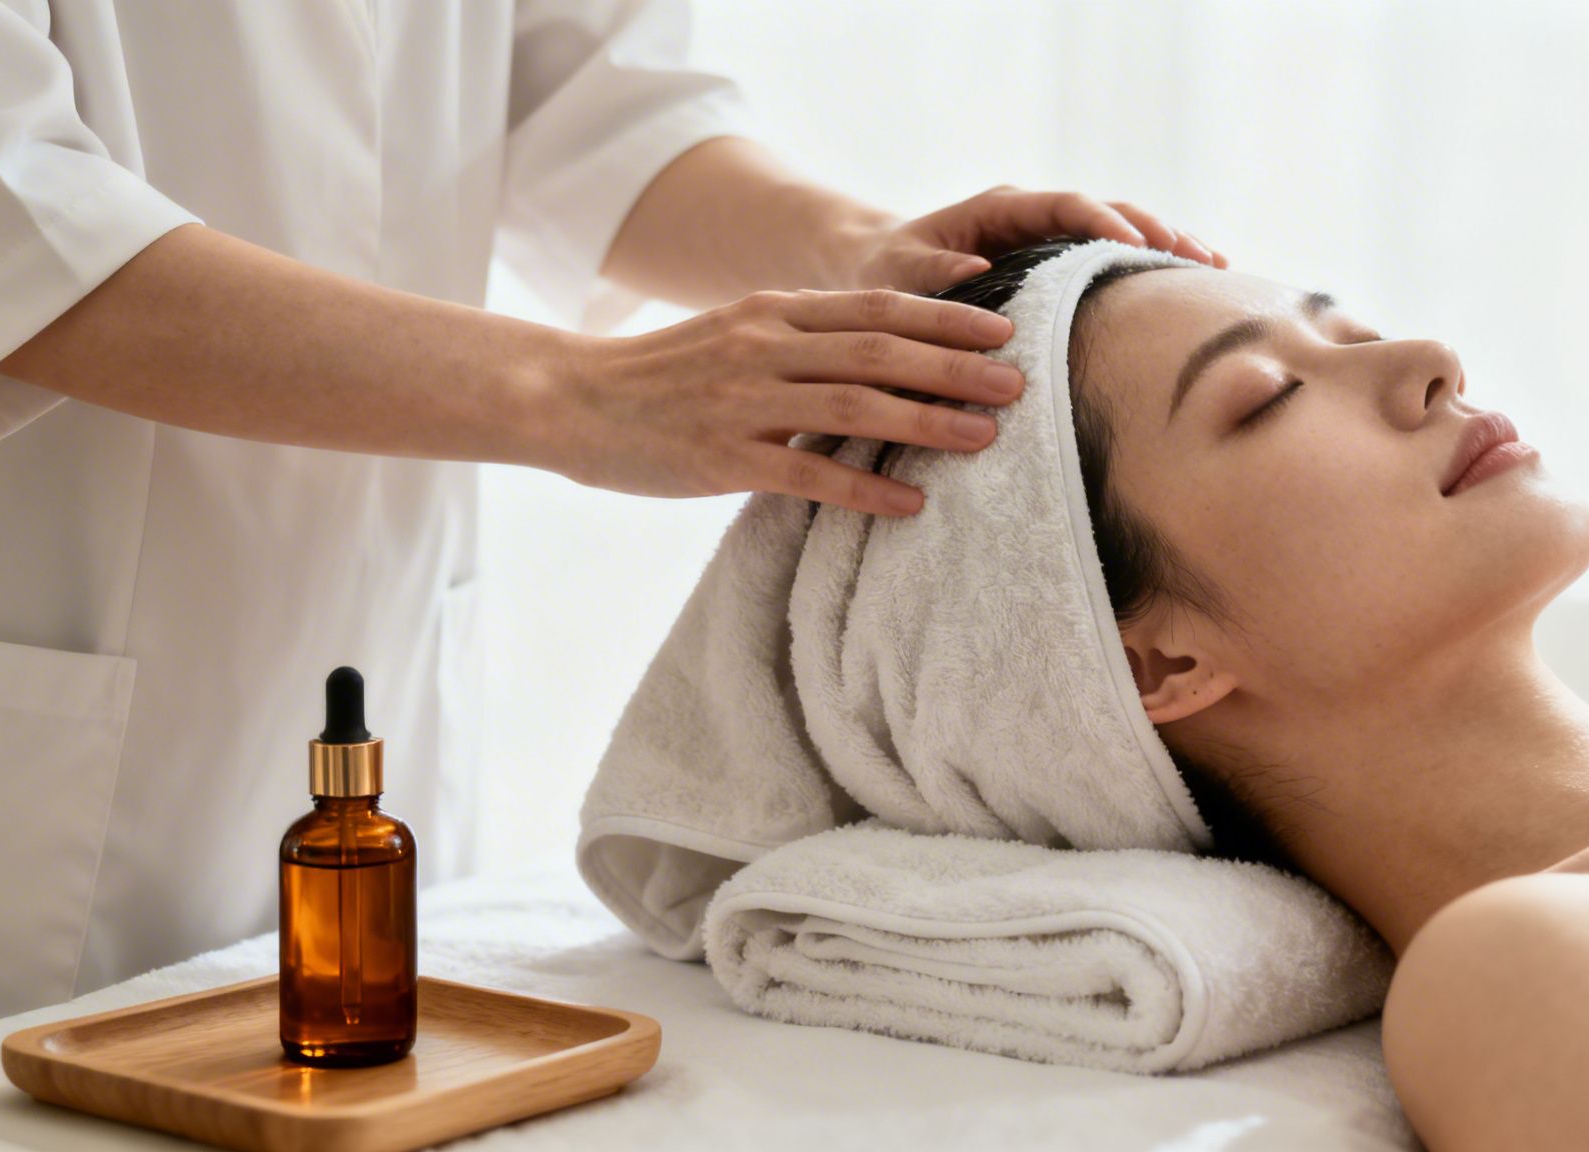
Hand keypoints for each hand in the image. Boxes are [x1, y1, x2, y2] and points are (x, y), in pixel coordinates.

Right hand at [547, 288, 1024, 515]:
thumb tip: (879, 355)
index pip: (876, 308)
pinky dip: (865, 489)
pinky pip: (807, 474)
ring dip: (927, 422)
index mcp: (773, 314)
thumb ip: (800, 341)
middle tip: (1020, 383)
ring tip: (986, 438)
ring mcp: (744, 402)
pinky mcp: (722, 458)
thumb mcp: (734, 335)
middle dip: (956, 368)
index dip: (946, 318)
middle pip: (880, 350)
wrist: (568, 399)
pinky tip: (911, 505)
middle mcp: (765, 348)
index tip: (1005, 330)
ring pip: (855, 407)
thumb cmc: (661, 376)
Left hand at [847, 185, 1228, 293]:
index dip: (1104, 223)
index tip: (1137, 245)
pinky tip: (1193, 287)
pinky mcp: (1060, 266)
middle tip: (1198, 257)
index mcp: (1000, 210)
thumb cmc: (885, 274)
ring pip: (1122, 233)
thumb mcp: (898, 274)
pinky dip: (1151, 271)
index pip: (1064, 206)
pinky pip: (1113, 262)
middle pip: (1108, 211)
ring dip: (1167, 248)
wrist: (881, 273)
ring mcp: (1052, 240)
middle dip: (1155, 231)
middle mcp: (1034, 217)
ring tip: (1216, 269)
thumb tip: (976, 271)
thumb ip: (931, 272)